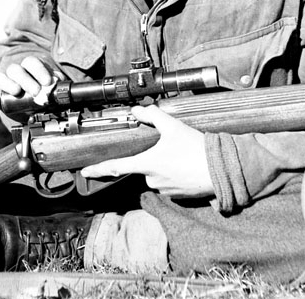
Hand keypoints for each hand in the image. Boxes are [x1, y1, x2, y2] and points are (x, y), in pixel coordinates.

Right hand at [0, 56, 63, 107]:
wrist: (35, 110)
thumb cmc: (44, 94)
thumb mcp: (52, 88)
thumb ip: (55, 83)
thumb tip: (59, 81)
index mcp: (30, 68)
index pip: (31, 62)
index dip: (39, 70)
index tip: (48, 82)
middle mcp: (15, 74)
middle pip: (15, 69)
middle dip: (26, 80)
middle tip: (36, 91)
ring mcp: (4, 86)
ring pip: (0, 77)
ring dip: (8, 84)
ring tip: (17, 92)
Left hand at [81, 105, 213, 198]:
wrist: (219, 169)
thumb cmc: (195, 148)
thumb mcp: (173, 126)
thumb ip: (152, 115)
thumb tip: (137, 109)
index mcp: (147, 163)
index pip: (116, 166)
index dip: (98, 169)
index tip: (85, 172)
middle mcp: (152, 179)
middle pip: (143, 166)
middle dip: (152, 158)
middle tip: (170, 148)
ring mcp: (164, 190)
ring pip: (157, 175)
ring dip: (164, 166)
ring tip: (181, 156)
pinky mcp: (177, 196)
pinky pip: (169, 183)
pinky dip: (174, 174)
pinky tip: (186, 165)